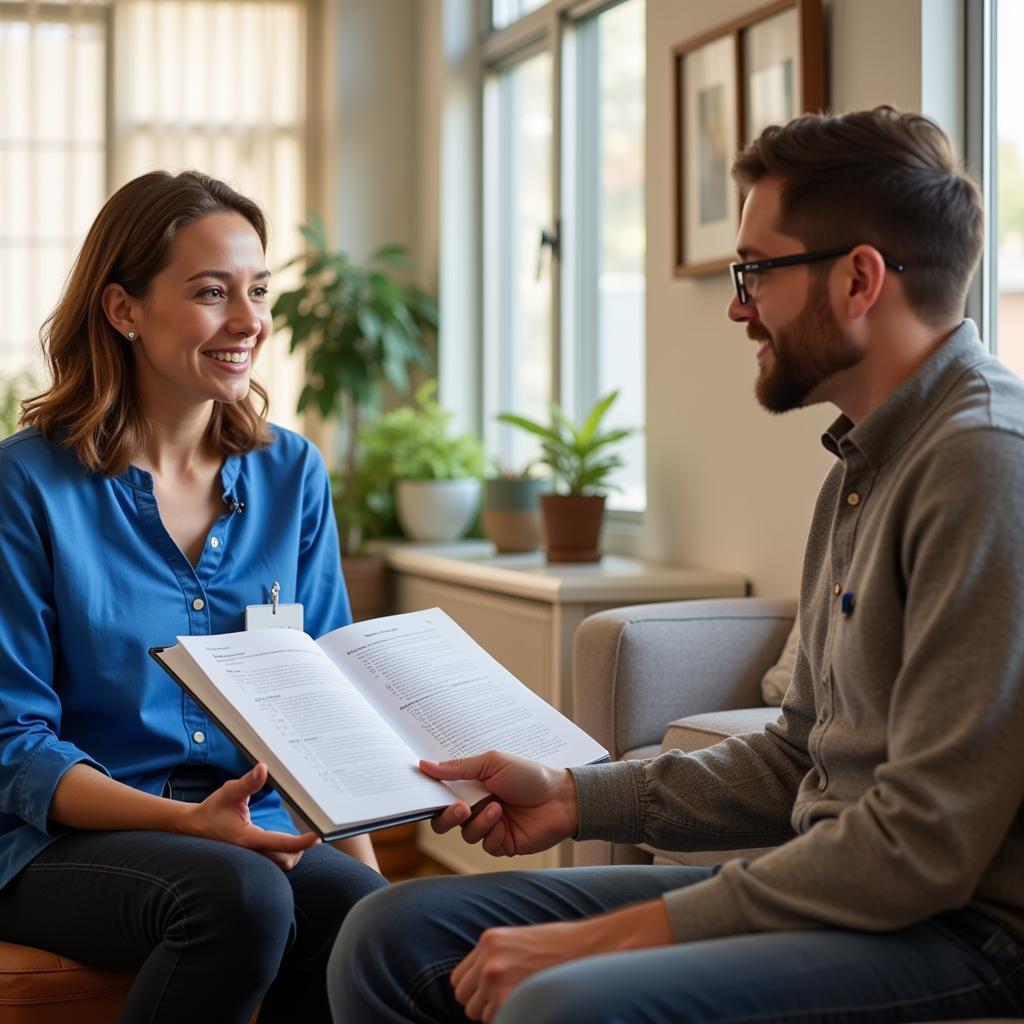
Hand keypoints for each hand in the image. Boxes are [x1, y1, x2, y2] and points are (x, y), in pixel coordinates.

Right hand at [185, 763, 319, 869]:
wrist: (195, 826)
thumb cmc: (213, 809)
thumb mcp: (229, 792)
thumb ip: (248, 783)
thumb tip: (263, 769)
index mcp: (247, 838)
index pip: (281, 844)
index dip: (302, 842)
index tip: (317, 835)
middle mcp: (251, 852)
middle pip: (286, 860)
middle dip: (301, 849)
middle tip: (313, 833)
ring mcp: (251, 857)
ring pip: (281, 864)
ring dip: (294, 853)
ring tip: (304, 837)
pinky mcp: (252, 857)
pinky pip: (274, 861)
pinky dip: (286, 853)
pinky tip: (291, 840)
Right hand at [420, 751, 578, 856]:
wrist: (561, 798)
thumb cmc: (529, 775)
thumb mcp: (492, 764)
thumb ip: (458, 767)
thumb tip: (424, 765)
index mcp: (472, 785)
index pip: (441, 795)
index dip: (430, 797)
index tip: (424, 794)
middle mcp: (477, 806)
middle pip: (445, 820)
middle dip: (448, 817)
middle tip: (461, 809)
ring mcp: (489, 826)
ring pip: (466, 834)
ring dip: (479, 823)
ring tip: (498, 809)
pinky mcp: (502, 844)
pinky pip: (485, 846)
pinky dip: (492, 835)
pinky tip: (506, 823)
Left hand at [451, 901, 674, 1021]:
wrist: (591, 948)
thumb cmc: (561, 946)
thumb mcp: (520, 941)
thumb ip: (497, 957)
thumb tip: (479, 982)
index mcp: (489, 941)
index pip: (459, 978)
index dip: (474, 989)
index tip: (488, 993)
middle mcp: (489, 959)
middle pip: (464, 998)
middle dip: (481, 1004)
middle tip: (506, 999)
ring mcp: (498, 980)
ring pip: (478, 1014)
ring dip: (495, 1013)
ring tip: (521, 999)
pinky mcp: (509, 999)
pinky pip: (496, 1020)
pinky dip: (510, 1017)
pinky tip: (529, 1005)